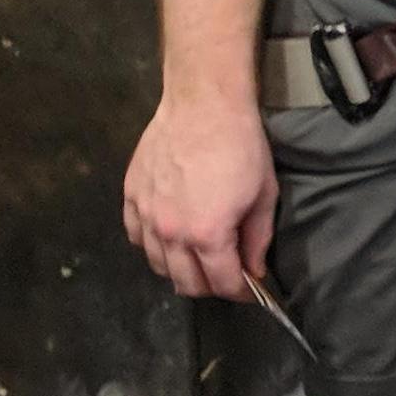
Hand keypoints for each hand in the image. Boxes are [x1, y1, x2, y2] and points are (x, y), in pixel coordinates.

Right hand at [124, 92, 276, 302]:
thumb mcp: (263, 194)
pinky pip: (136, 237)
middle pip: (186, 283)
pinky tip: (168, 235)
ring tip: (197, 257)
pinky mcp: (131, 196)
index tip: (249, 288)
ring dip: (179, 269)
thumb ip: (257, 239)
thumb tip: (254, 269)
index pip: (222, 284)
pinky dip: (152, 244)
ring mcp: (146, 215)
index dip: (240, 291)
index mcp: (207, 235)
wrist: (204, 104)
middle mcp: (171, 233)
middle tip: (225, 274)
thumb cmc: (241, 146)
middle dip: (210, 286)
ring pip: (157, 264)